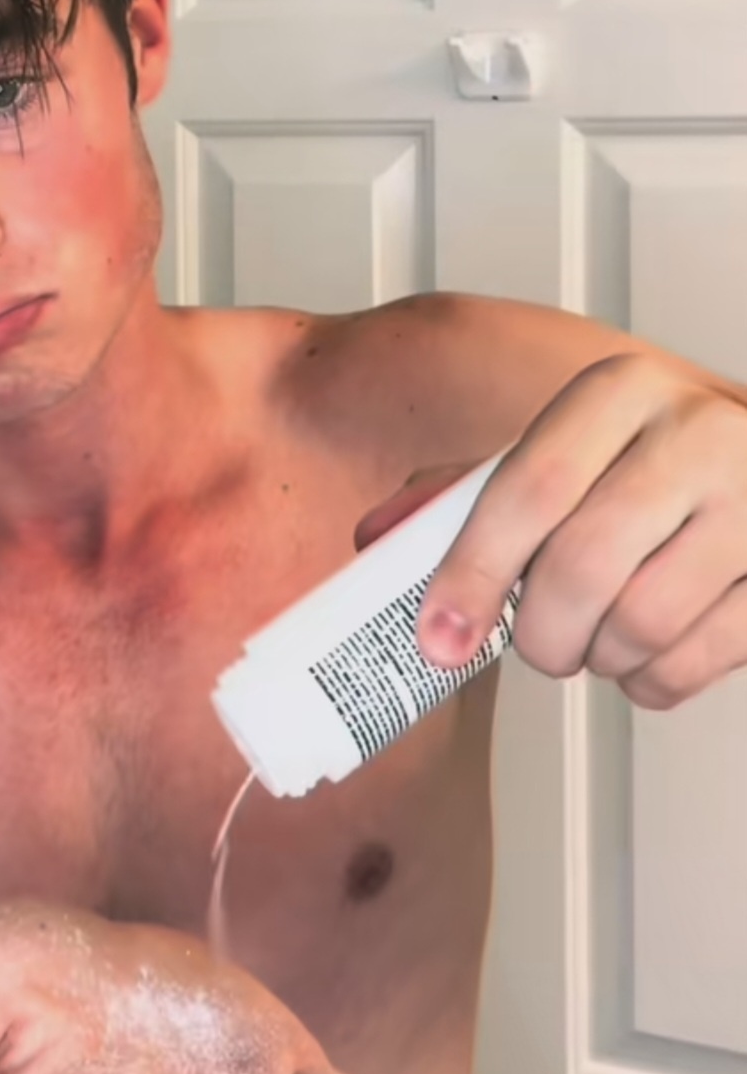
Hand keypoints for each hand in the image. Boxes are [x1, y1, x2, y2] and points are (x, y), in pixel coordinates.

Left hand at [357, 354, 746, 708]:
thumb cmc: (650, 469)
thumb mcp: (563, 455)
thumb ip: (469, 493)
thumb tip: (377, 537)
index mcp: (620, 392)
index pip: (529, 489)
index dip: (472, 573)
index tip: (439, 638)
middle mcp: (696, 432)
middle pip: (580, 567)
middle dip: (539, 634)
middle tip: (538, 644)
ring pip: (638, 623)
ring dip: (599, 658)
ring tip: (601, 637)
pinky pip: (690, 662)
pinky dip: (651, 681)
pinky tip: (651, 651)